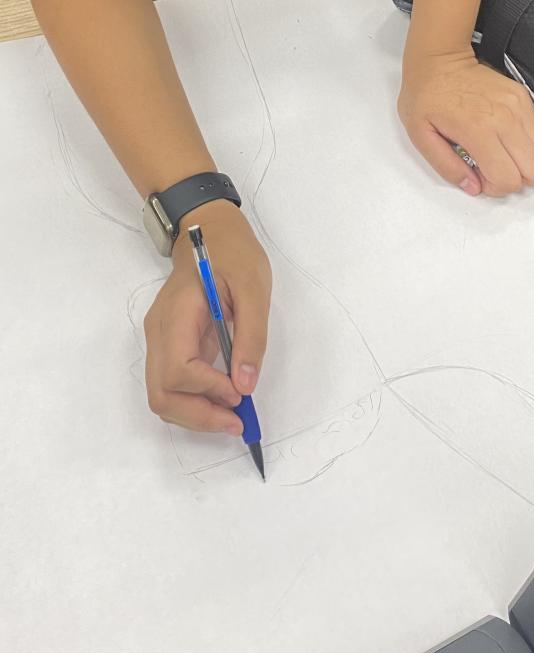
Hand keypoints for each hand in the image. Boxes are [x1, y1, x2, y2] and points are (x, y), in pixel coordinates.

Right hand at [143, 199, 271, 432]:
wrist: (208, 229)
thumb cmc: (232, 251)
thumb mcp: (254, 286)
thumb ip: (252, 335)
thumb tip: (245, 384)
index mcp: (177, 313)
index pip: (178, 368)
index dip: (208, 389)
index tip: (241, 392)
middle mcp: (159, 332)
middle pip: (161, 393)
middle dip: (198, 416)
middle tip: (237, 423)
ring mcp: (161, 340)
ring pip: (163, 395)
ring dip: (195, 414)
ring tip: (232, 416)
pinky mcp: (170, 345)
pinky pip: (173, 385)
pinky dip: (195, 401)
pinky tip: (222, 401)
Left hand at [398, 46, 533, 196]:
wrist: (440, 59)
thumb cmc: (426, 95)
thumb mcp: (421, 136)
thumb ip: (447, 167)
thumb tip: (473, 187)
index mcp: (479, 131)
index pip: (508, 180)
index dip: (495, 188)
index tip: (479, 175)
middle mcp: (506, 119)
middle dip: (516, 179)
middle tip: (492, 167)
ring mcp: (519, 107)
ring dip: (523, 162)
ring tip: (498, 152)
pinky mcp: (524, 97)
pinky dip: (526, 143)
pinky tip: (503, 135)